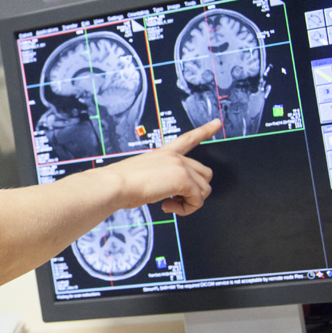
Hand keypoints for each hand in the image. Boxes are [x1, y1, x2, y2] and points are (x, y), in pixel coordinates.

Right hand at [102, 119, 220, 215]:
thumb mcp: (142, 175)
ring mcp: (180, 167)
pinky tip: (168, 206)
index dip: (205, 130)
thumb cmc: (121, 183)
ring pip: (204, 189)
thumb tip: (165, 195)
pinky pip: (197, 201)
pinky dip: (185, 209)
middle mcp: (175, 157)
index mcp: (164, 153)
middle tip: (174, 200)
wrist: (115, 185)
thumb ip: (158, 179)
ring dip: (189, 202)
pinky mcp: (183, 180)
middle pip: (204, 174)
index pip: (188, 139)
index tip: (216, 123)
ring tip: (170, 204)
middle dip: (194, 191)